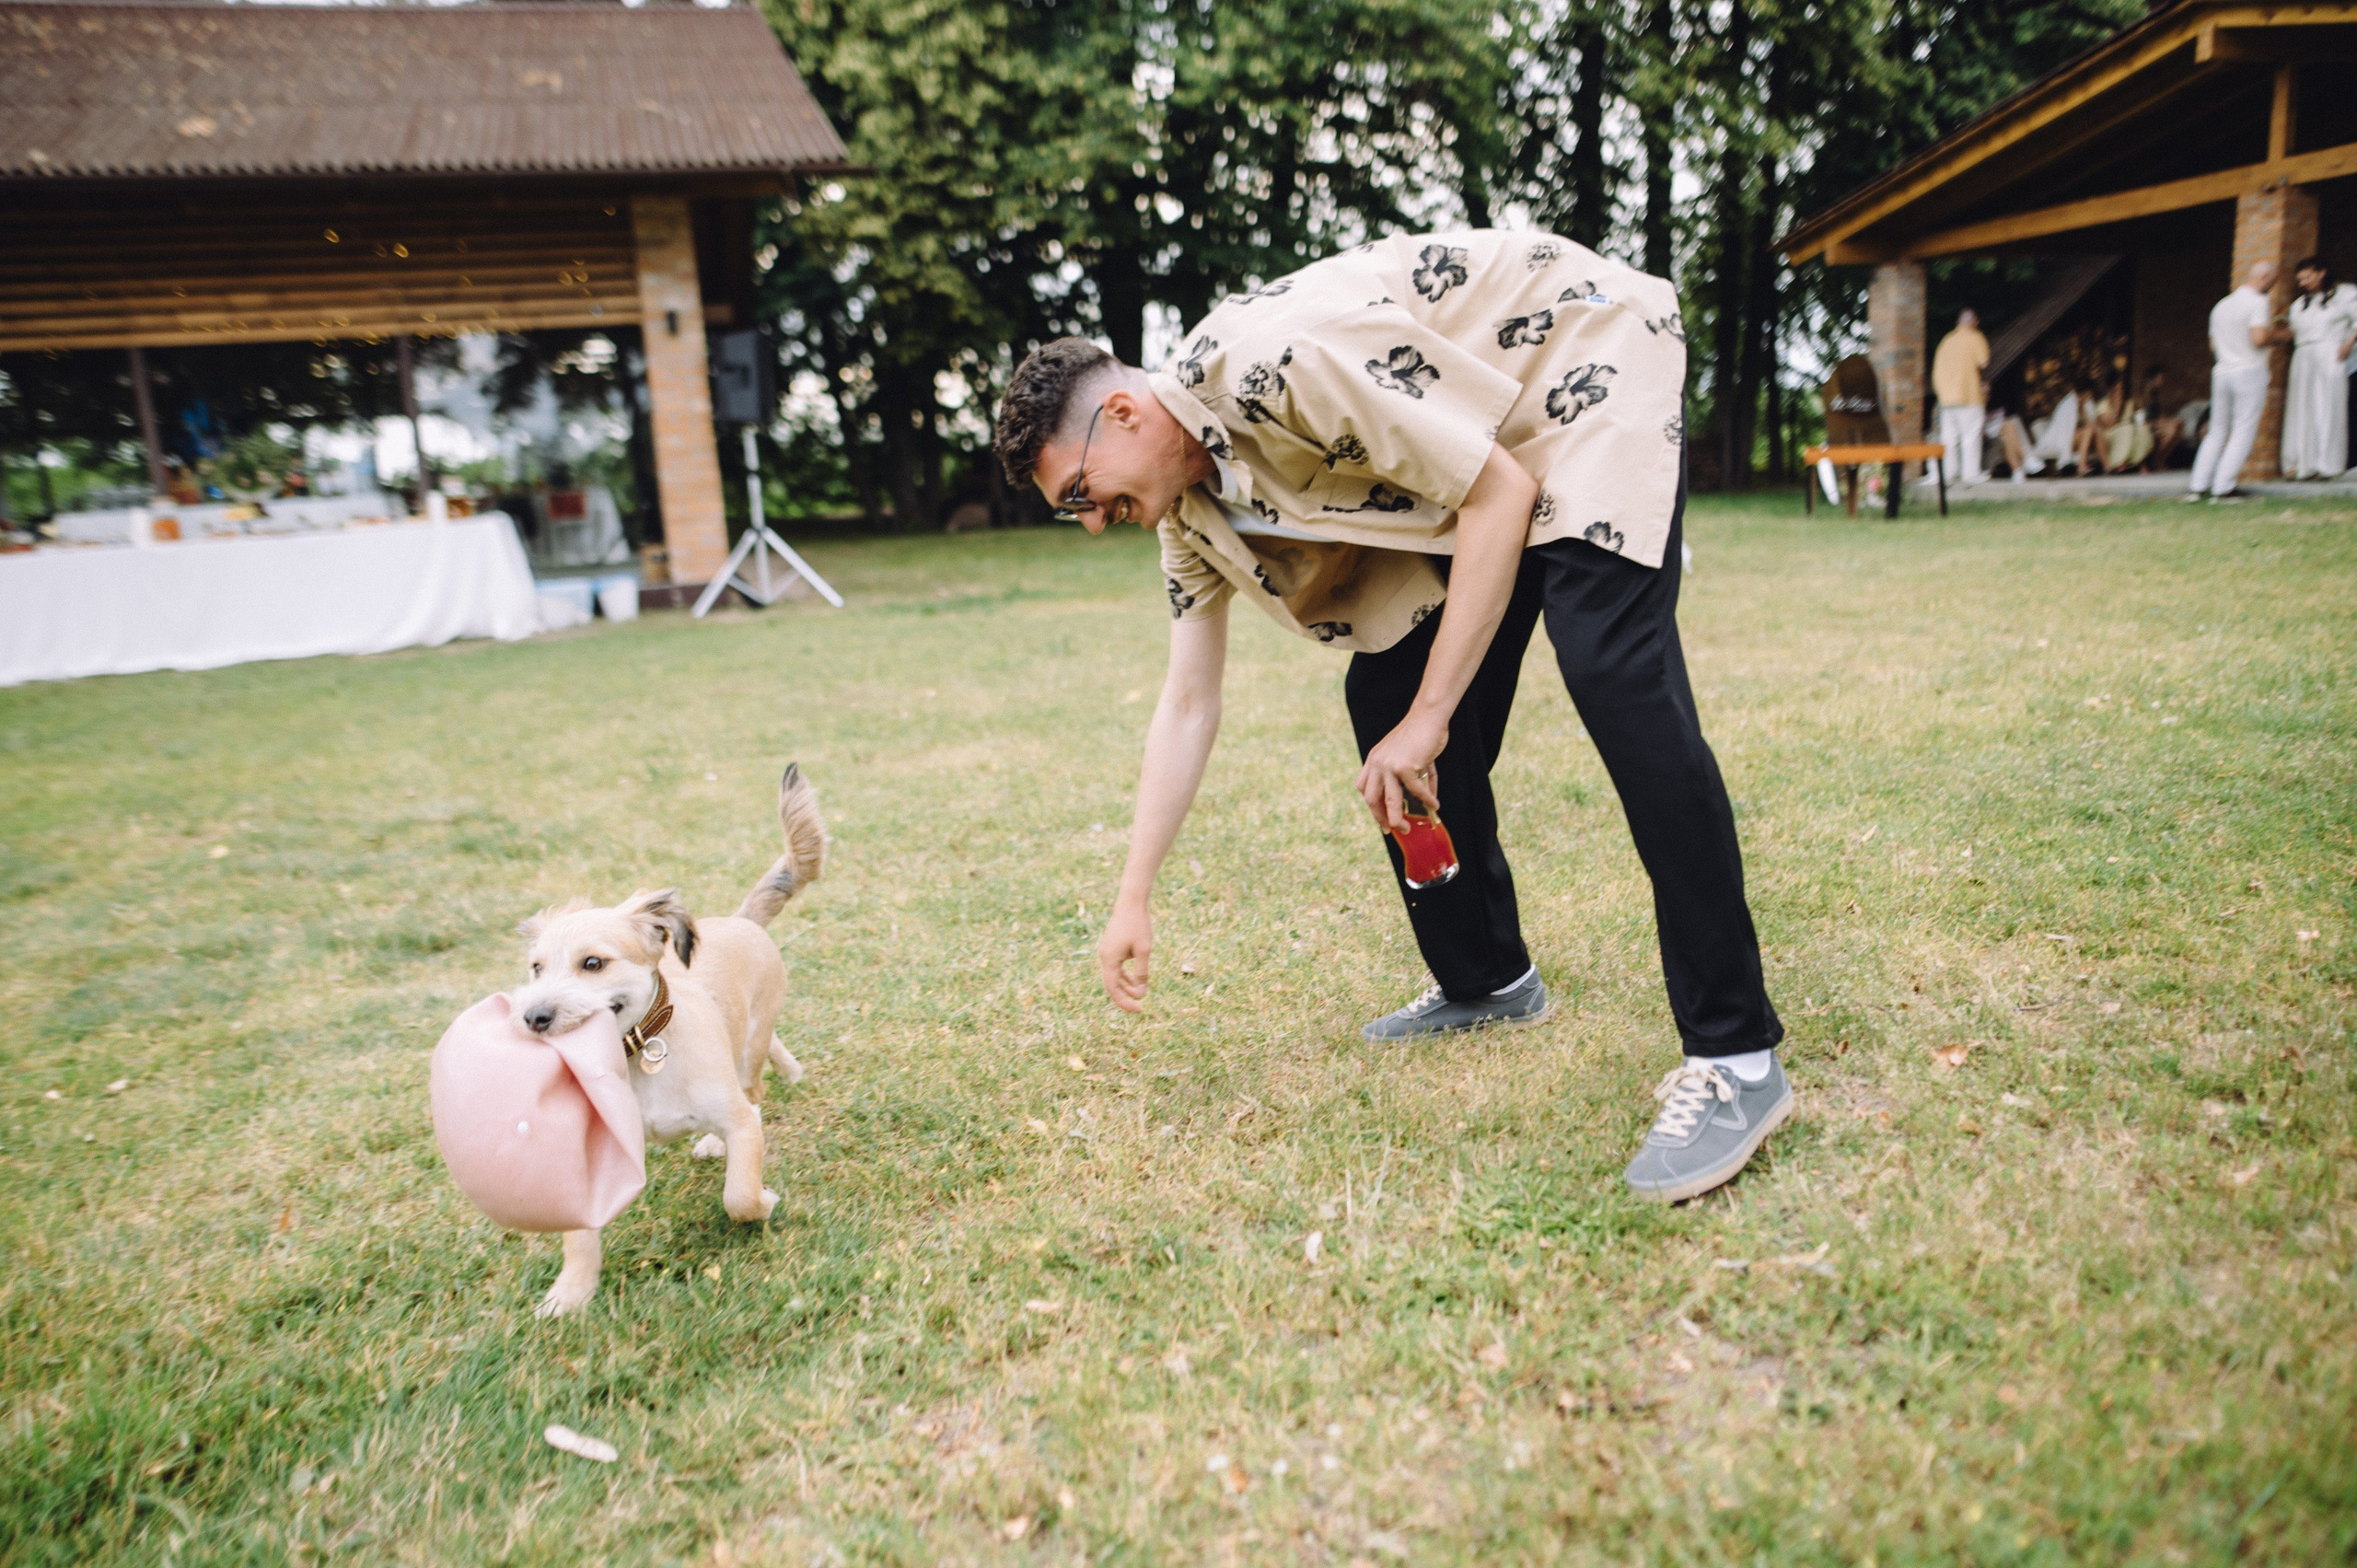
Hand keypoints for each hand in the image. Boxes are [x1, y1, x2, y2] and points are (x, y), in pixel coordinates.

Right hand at [1098, 900, 1152, 1012]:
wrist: (1131, 902)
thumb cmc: (1138, 925)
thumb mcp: (1144, 950)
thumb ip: (1142, 972)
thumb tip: (1141, 993)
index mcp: (1109, 959)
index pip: (1113, 989)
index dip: (1124, 1002)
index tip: (1138, 1009)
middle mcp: (1104, 957)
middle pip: (1112, 985)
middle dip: (1125, 997)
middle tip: (1140, 1008)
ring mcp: (1107, 952)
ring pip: (1114, 976)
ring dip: (1126, 987)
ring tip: (1140, 994)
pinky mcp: (1111, 947)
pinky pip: (1116, 967)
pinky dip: (1125, 976)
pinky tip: (1137, 980)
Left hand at [1356, 709, 1447, 832]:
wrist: (1427, 717)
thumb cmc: (1418, 736)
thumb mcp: (1406, 757)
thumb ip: (1412, 779)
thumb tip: (1427, 801)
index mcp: (1373, 760)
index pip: (1364, 788)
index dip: (1371, 805)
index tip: (1380, 817)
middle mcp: (1377, 763)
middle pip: (1371, 799)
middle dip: (1380, 817)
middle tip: (1391, 828)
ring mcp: (1390, 765)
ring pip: (1390, 800)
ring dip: (1397, 818)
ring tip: (1405, 828)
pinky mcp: (1406, 766)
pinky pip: (1416, 790)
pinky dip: (1427, 800)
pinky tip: (1434, 805)